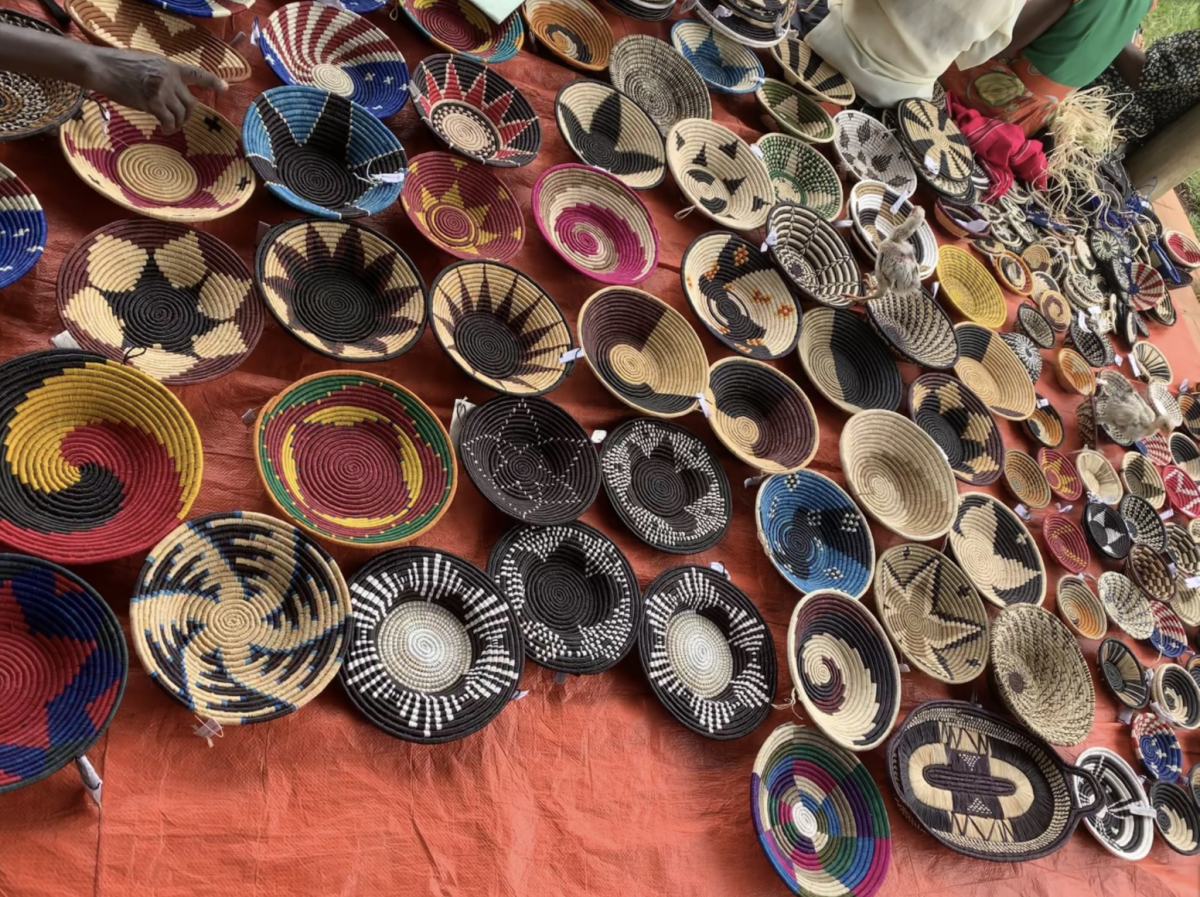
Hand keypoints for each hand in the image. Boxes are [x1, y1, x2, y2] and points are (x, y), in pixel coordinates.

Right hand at [82, 48, 226, 133]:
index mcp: (168, 65)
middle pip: (190, 102)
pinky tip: (164, 129)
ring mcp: (162, 89)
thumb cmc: (117, 66)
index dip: (212, 81)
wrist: (101, 67)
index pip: (196, 73)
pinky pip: (169, 120)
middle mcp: (169, 76)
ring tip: (169, 127)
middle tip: (179, 122)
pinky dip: (169, 127)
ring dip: (178, 123)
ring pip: (181, 113)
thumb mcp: (145, 63)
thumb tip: (169, 92)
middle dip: (187, 115)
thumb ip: (161, 76)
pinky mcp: (152, 102)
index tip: (225, 88)